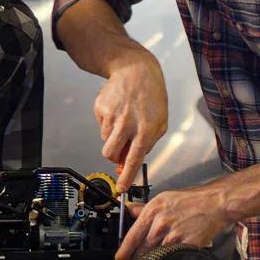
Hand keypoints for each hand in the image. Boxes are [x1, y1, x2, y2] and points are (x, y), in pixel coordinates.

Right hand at [96, 52, 167, 189]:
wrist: (135, 70)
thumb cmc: (151, 97)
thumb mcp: (158, 123)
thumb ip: (145, 145)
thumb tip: (126, 163)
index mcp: (145, 129)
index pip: (134, 159)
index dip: (126, 177)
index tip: (121, 188)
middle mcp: (127, 123)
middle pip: (110, 153)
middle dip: (113, 157)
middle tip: (119, 149)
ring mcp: (112, 115)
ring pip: (105, 140)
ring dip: (113, 137)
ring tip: (124, 121)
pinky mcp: (100, 108)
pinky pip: (101, 126)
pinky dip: (108, 123)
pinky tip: (118, 110)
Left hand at [115, 184, 232, 259]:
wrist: (213, 204)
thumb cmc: (190, 201)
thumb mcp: (162, 199)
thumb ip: (143, 208)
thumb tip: (128, 211)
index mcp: (153, 211)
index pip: (132, 236)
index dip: (124, 251)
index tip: (119, 258)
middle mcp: (161, 224)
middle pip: (141, 250)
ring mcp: (174, 236)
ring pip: (155, 257)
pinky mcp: (186, 246)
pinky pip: (171, 258)